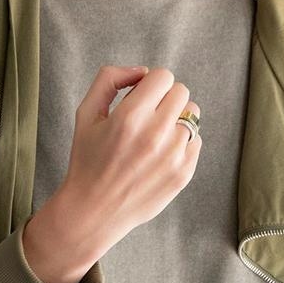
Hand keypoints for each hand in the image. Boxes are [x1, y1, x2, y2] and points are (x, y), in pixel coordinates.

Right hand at [21, 65, 201, 282]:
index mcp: (130, 117)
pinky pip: (197, 140)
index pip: (163, 77)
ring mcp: (173, 156)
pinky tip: (161, 154)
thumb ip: (110, 79)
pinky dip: (182, 142)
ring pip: (193, 115)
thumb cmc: (88, 160)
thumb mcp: (86, 113)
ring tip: (156, 135)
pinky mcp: (184, 173)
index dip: (151, 84)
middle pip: (181, 92)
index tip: (141, 97)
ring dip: (176, 119)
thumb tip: (142, 72)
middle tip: (148, 115)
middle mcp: (156, 134)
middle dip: (165, 98)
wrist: (95, 211)